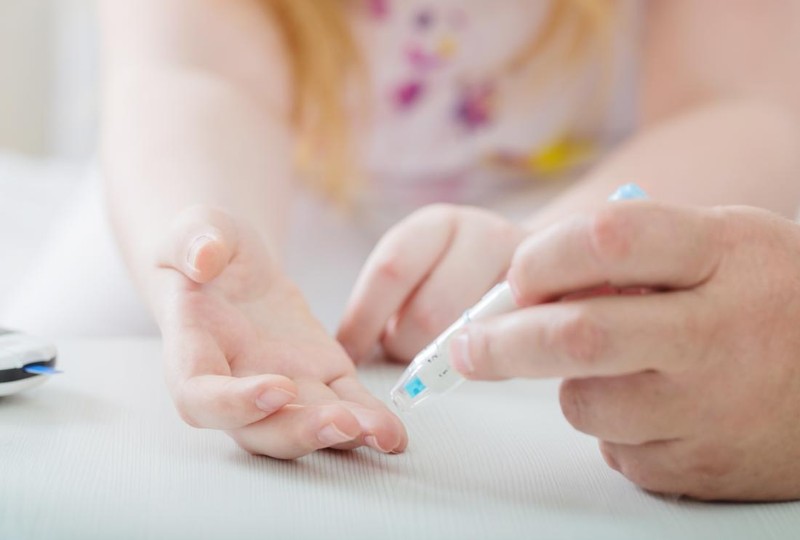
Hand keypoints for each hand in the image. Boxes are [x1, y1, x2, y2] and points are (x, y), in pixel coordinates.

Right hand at [154, 206, 406, 458]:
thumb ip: (193, 240)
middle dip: (301, 433)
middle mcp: (236, 384)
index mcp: (193, 352)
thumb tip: (202, 258)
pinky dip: (369, 421)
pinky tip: (395, 434)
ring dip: (344, 436)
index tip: (278, 388)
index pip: (200, 397)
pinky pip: (345, 404)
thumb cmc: (206, 246)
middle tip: (344, 423)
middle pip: (259, 430)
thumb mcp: (196, 229)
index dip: (235, 405)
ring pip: (307, 424)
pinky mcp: (321, 375)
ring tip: (384, 436)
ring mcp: (283, 385)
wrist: (233, 265)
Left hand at [338, 204, 524, 362]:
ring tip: (442, 348)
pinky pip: (508, 349)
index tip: (348, 352)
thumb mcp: (424, 266)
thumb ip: (393, 292)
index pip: (391, 270)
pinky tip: (481, 352)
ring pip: (469, 338)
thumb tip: (351, 345)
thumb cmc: (460, 274)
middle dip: (407, 345)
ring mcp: (524, 269)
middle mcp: (484, 234)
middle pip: (429, 313)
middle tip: (406, 349)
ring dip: (445, 357)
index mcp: (437, 224)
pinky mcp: (550, 302)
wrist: (539, 260)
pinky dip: (485, 362)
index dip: (363, 320)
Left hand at [449, 202, 799, 500]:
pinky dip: (614, 426)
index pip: (605, 241)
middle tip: (468, 346)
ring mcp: (712, 407)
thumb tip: (526, 286)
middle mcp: (718, 332)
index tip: (516, 278)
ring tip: (617, 367)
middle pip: (578, 338)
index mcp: (723, 254)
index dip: (542, 259)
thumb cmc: (766, 297)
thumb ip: (632, 251)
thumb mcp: (720, 244)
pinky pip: (617, 448)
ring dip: (571, 385)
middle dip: (503, 343)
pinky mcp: (701, 465)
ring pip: (585, 403)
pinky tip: (657, 405)